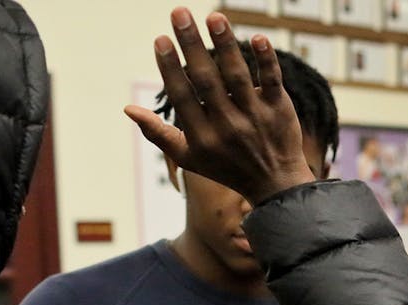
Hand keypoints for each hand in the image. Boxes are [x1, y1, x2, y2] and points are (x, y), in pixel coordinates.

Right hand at [124, 8, 314, 204]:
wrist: (277, 185)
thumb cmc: (226, 167)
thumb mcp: (189, 158)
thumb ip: (158, 133)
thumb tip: (127, 109)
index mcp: (203, 135)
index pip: (183, 96)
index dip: (170, 67)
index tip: (160, 38)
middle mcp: (228, 125)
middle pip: (207, 80)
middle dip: (192, 45)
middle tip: (179, 12)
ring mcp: (255, 117)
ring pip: (238, 77)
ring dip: (226, 45)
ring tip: (214, 17)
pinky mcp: (280, 110)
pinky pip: (273, 82)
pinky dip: (267, 61)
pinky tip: (257, 38)